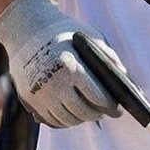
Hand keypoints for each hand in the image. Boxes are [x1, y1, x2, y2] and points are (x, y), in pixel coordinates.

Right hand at [0, 0, 122, 127]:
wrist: (25, 28)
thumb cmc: (63, 31)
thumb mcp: (89, 37)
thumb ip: (109, 57)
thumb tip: (124, 78)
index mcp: (72, 68)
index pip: (98, 97)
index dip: (110, 107)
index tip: (117, 110)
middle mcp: (56, 84)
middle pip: (84, 112)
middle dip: (97, 114)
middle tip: (103, 112)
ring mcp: (41, 94)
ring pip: (68, 119)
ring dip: (81, 118)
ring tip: (88, 112)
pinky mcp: (30, 99)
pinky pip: (51, 119)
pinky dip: (65, 120)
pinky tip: (72, 113)